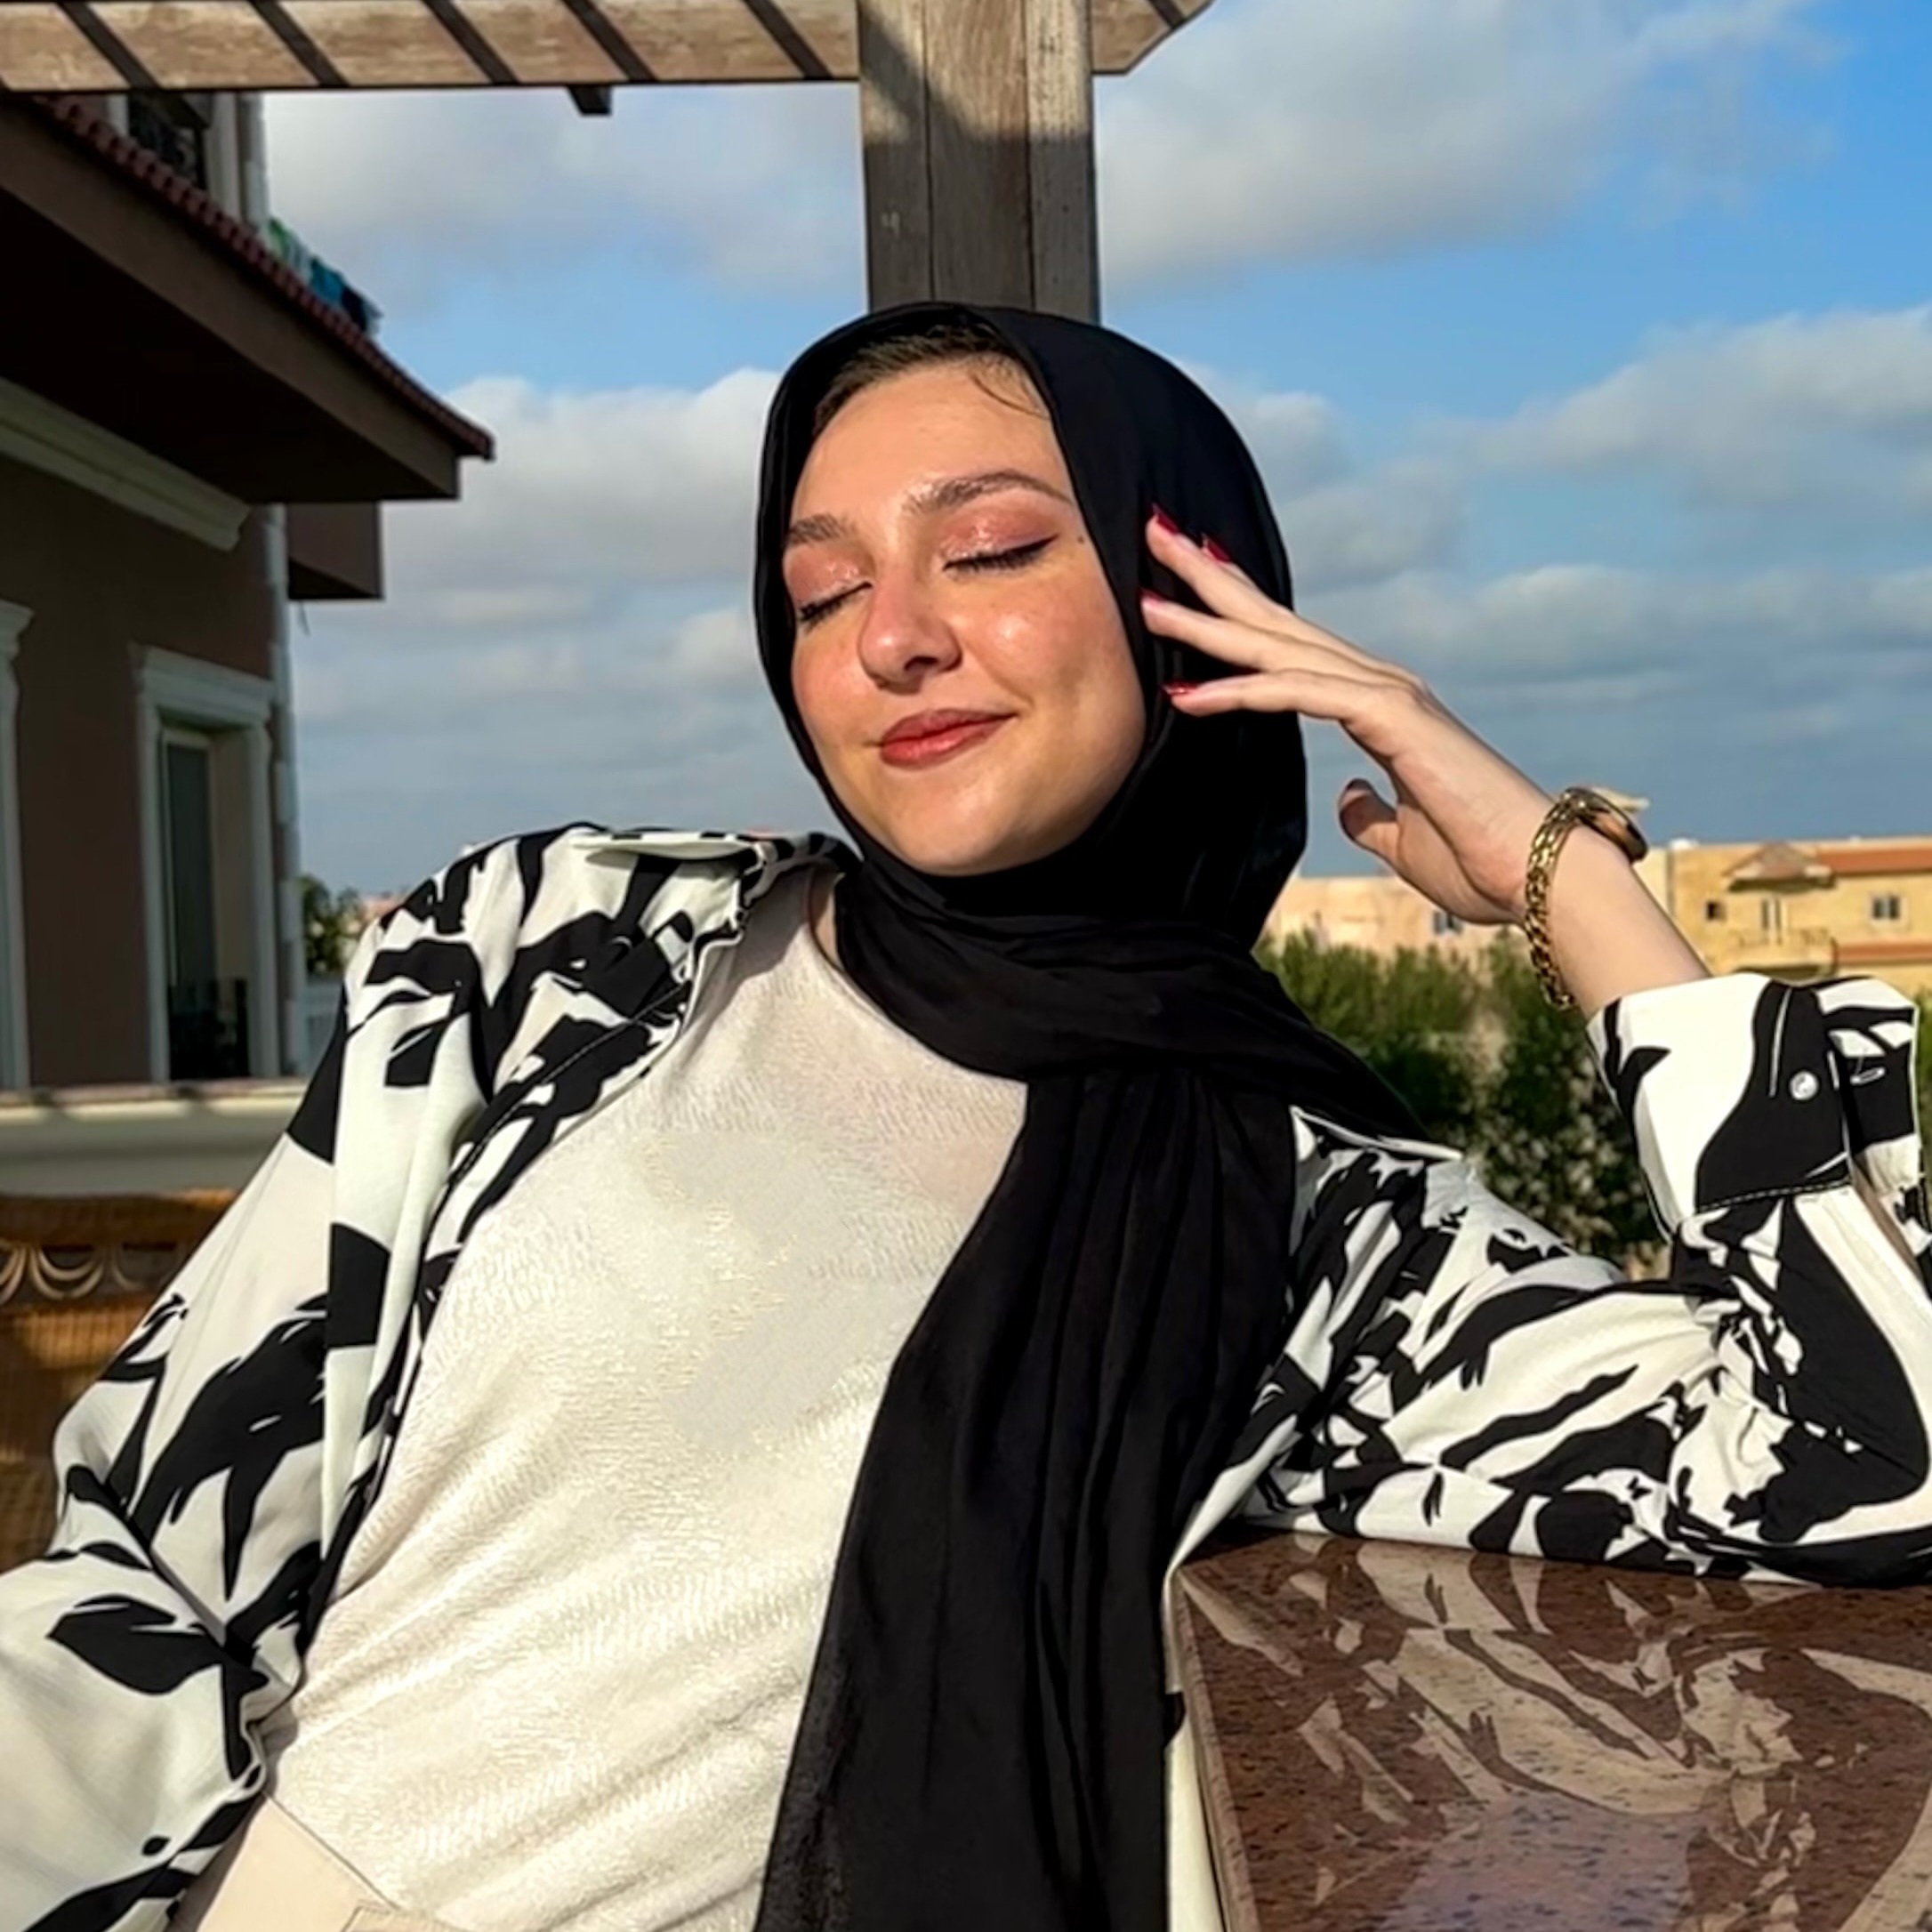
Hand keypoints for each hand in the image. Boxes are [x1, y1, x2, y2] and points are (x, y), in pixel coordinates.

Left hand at [1141, 513, 1557, 925]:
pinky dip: (1243, 690)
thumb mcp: (1400, 837)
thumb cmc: (1481, 861)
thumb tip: (1346, 797)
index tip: (1185, 585)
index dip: (1238, 615)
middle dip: (1211, 583)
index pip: (1293, 650)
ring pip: (1280, 647)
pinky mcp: (1394, 720)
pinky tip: (1189, 692)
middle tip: (1152, 536)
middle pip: (1278, 625)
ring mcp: (1390, 696)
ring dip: (1210, 623)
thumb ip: (1368, 813)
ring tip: (1146, 600)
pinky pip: (1300, 695)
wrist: (1541, 879)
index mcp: (1380, 707)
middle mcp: (1382, 686)